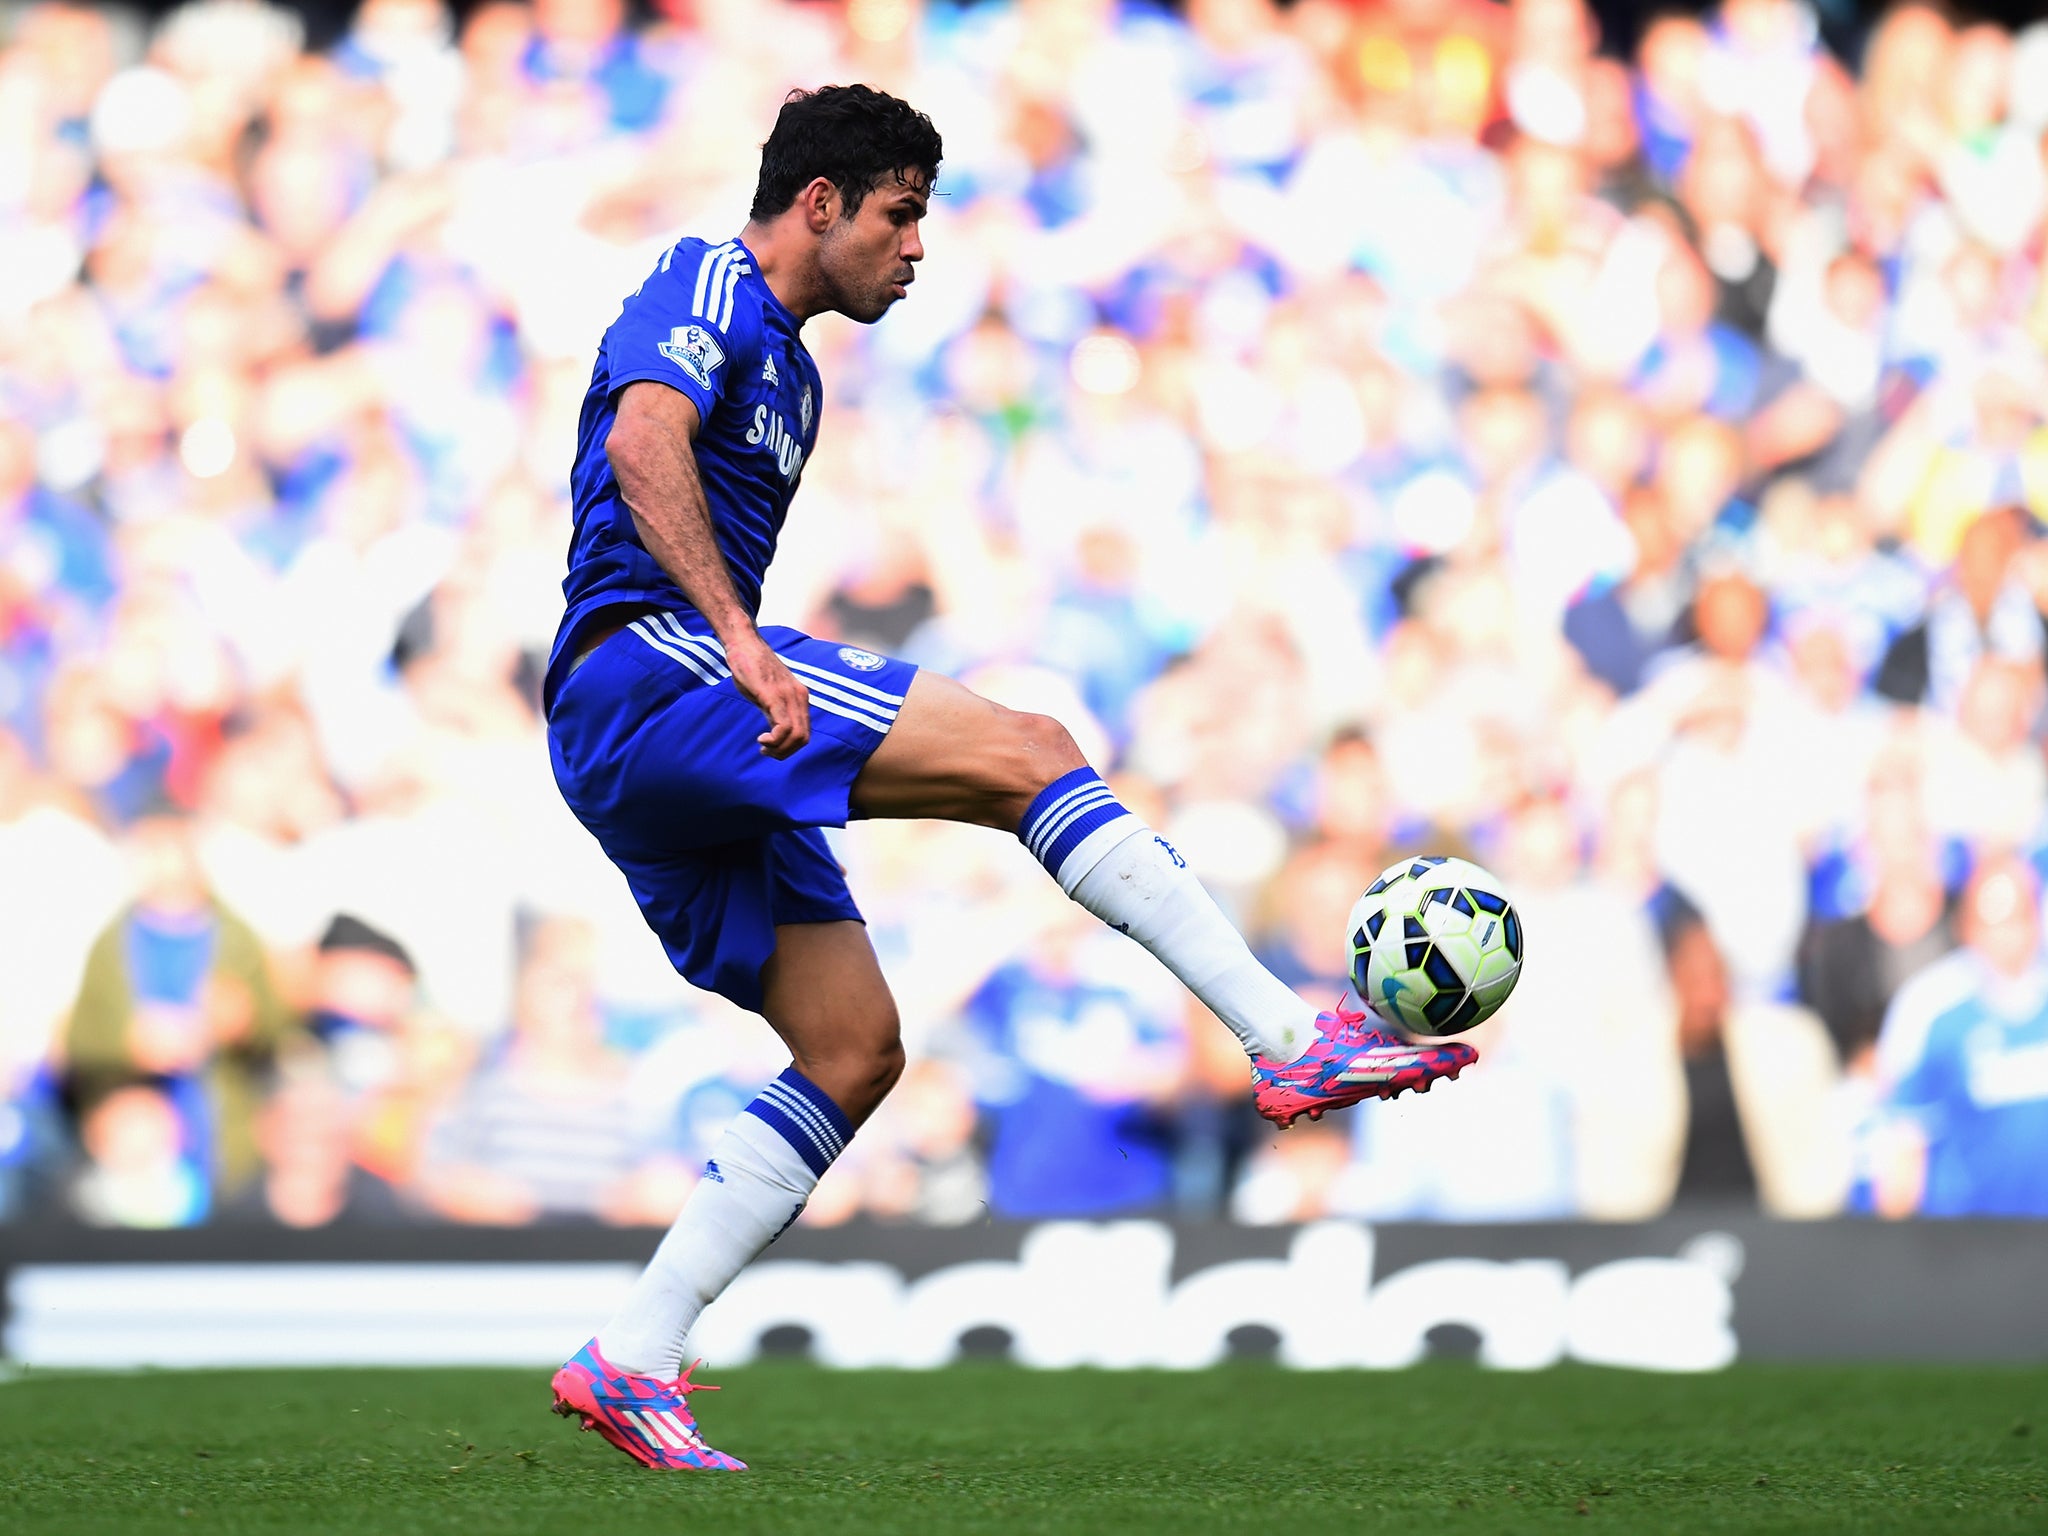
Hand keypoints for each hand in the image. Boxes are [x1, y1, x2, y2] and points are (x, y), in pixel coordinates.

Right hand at [725, 632, 809, 757]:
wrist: (744, 644)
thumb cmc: (753, 668)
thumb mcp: (768, 694)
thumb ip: (776, 712)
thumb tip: (777, 733)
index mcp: (800, 697)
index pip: (805, 733)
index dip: (790, 748)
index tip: (772, 748)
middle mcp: (799, 697)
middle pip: (803, 738)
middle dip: (785, 752)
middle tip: (767, 752)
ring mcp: (788, 696)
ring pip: (796, 736)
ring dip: (779, 749)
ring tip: (764, 747)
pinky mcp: (773, 695)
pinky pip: (784, 726)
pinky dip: (774, 740)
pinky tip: (762, 739)